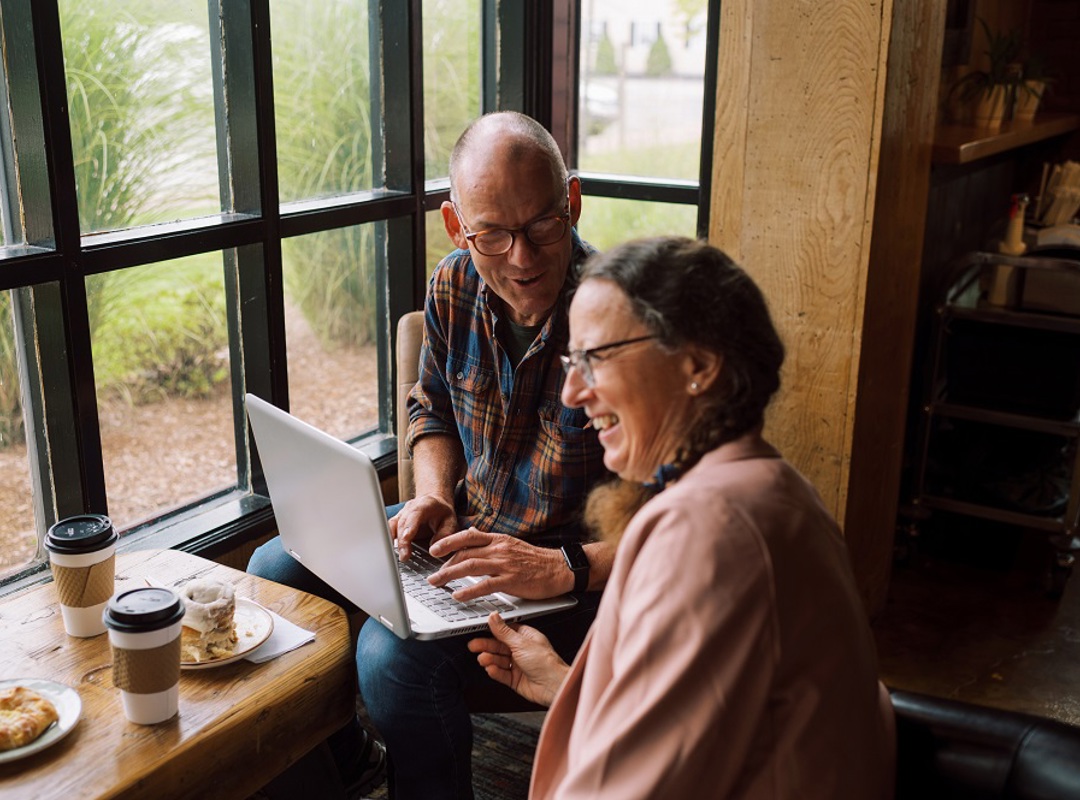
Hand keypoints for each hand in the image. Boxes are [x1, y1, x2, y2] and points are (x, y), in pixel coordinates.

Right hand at [388, 494, 457, 560]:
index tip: (407, 538)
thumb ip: (444, 534)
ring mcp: (401, 514)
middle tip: (404, 556)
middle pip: (402, 524)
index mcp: (424, 505)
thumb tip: (434, 549)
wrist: (434, 502)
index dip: (410, 526)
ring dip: (394, 542)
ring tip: (398, 556)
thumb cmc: (442, 512)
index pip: (415, 515)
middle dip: (402, 541)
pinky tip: (390, 551)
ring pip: (394, 526)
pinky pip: (390, 529)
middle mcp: (410, 508)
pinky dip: (389, 540)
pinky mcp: (397, 521)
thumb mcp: (451, 522)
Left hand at [427, 528, 570, 600]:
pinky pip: (485, 585)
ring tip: (437, 584)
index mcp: (498, 539)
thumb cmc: (536, 560)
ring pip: (470, 566)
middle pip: (465, 553)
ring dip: (450, 575)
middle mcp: (499, 549)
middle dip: (444, 564)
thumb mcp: (511, 544)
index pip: (468, 536)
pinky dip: (468, 591)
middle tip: (432, 576)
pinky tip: (458, 596)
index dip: (448, 542)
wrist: (559, 568)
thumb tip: (474, 533)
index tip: (434, 549)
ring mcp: (505, 564)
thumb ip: (491, 541)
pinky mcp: (511, 580)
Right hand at [468, 613, 568, 706]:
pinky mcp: (515, 679)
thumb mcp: (521, 643)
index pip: (504, 632)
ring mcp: (518, 665)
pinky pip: (501, 674)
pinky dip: (495, 671)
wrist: (553, 686)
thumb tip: (494, 617)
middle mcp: (521, 650)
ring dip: (490, 659)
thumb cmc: (546, 662)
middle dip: (486, 646)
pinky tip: (490, 669)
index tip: (479, 630)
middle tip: (473, 645)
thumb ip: (503, 631)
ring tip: (483, 659)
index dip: (492, 631)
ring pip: (499, 660)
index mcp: (525, 637)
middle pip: (499, 646)